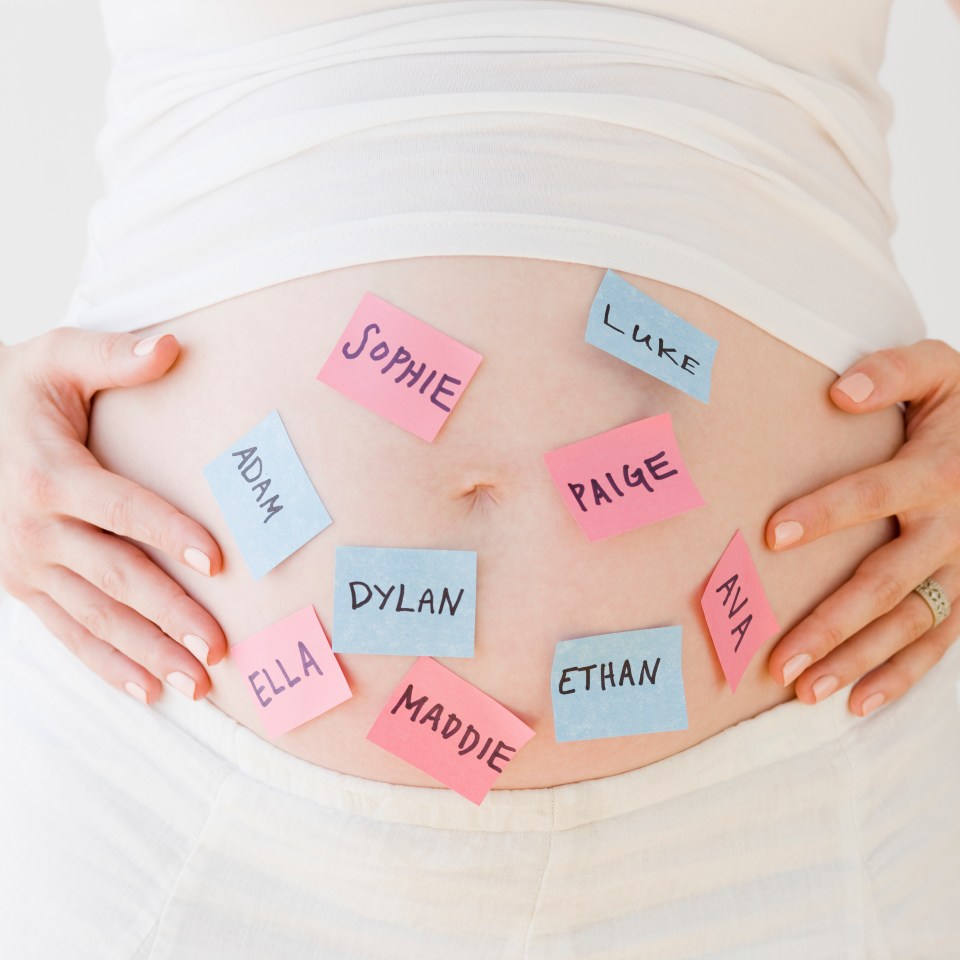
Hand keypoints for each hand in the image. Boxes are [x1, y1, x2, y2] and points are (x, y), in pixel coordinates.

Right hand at [0, 328, 226, 703]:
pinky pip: (68, 633)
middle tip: (221, 647)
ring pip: (95, 617)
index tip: (217, 561)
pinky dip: (106, 664)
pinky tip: (146, 689)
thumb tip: (172, 346)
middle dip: (170, 615)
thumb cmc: (16, 391)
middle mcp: (34, 528)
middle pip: (114, 577)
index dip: (169, 534)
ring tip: (197, 683)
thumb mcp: (56, 359)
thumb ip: (112, 355)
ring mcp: (25, 565)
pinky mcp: (22, 587)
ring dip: (147, 653)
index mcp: (50, 473)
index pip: (122, 510)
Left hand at [764, 340, 959, 714]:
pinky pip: (938, 643)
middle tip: (778, 657)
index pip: (876, 492)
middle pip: (887, 580)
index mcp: (938, 470)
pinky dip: (900, 677)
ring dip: (857, 661)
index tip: (771, 533)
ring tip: (802, 691)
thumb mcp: (939, 370)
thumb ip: (894, 372)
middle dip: (833, 622)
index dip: (828, 511)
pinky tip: (856, 704)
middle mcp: (954, 526)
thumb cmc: (958, 403)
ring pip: (909, 624)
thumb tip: (841, 390)